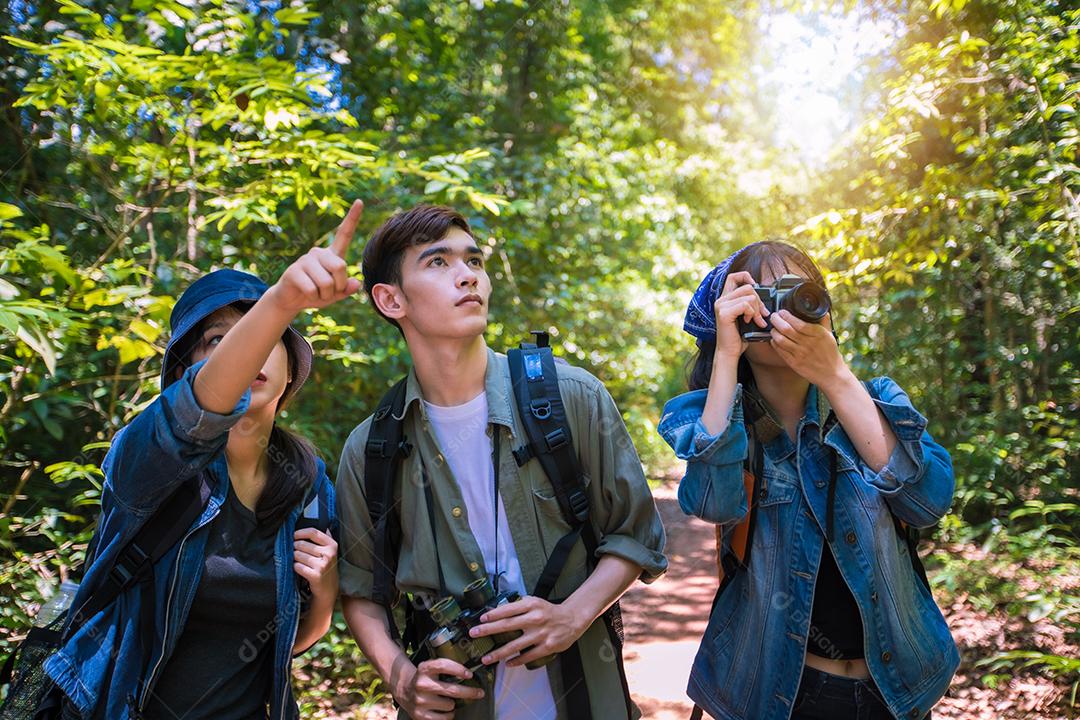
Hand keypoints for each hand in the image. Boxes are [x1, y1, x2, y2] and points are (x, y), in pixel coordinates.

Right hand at [267, 199, 363, 314]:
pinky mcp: (294, 270)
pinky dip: (313, 297)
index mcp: (332, 255)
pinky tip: (306, 294)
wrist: (291, 300)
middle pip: (340, 266)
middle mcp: (319, 253)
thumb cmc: (317, 294)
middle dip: (338, 286)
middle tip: (328, 292)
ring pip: (327, 282)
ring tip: (316, 293)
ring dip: (324, 295)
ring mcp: (305, 260)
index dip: (352, 219)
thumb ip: (347, 289)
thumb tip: (355, 283)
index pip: (344, 234)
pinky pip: (312, 289)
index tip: (360, 201)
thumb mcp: (336, 294)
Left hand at [292, 527, 337, 601]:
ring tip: (301, 562)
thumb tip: (316, 523)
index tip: (293, 535)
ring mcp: (322, 565)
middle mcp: (329, 554)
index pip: (313, 532)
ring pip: (297, 555)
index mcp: (332, 545)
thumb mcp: (330, 552)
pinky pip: (297, 566)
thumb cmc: (326, 568)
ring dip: (295, 559)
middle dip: (295, 548)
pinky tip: (301, 570)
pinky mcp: (315, 575)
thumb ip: (324, 538)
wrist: (329, 589)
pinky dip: (295, 567)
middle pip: (301, 544)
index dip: (300, 532)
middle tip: (297, 553)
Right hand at [399, 658, 483, 718]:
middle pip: (451, 690)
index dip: (458, 669)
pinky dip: (448, 715)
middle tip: (480, 692)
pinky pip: (444, 718)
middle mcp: (421, 684)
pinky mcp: (420, 715)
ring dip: (453, 704)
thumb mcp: (431, 667)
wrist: (403, 689)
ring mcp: (420, 701)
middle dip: (470, 692)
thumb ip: (445, 667)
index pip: (442, 666)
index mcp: (424, 669)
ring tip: (448, 700)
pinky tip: (444, 710)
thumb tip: (470, 673)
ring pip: (450, 705)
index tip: (470, 674)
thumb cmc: (425, 678)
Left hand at [470, 596, 585, 667]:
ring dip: (498, 653)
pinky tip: (507, 664)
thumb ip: (518, 605)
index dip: (493, 615)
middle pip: (507, 626)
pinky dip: (516, 661)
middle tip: (474, 634)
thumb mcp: (534, 601)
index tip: (481, 619)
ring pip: (515, 645)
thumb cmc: (548, 611)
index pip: (508, 610)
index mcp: (531, 605)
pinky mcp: (547, 647)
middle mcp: (535, 619)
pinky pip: (528, 656)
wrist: (571, 619)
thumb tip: (497, 610)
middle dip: (488, 630)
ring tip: (486, 658)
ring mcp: (541, 634)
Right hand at [712, 270, 768, 358]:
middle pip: (748, 287)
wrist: (729, 352)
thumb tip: (766, 296)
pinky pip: (745, 305)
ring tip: (755, 321)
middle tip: (762, 314)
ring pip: (749, 296)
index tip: (755, 287)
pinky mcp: (724, 313)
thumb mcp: (746, 316)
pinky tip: (748, 322)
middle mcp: (721, 300)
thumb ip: (750, 304)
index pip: (734, 276)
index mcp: (725, 299)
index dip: (746, 277)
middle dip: (759, 301)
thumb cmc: (738, 336)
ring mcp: (721, 305)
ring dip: (757, 310)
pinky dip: (751, 313)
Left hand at [769, 310, 847, 387]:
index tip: (782, 312)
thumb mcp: (830, 336)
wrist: (832, 375)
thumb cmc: (830, 354)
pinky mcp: (794, 363)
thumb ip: (824, 323)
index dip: (787, 316)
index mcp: (818, 334)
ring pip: (781, 340)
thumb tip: (822, 311)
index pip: (799, 323)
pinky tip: (774, 340)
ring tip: (773, 328)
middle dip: (776, 320)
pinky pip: (780, 351)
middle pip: (787, 329)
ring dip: (774, 332)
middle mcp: (808, 344)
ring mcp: (800, 354)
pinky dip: (774, 343)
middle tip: (774, 316)